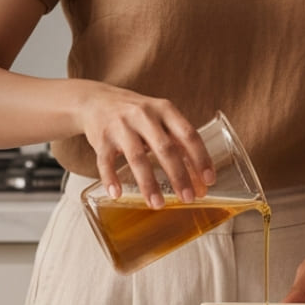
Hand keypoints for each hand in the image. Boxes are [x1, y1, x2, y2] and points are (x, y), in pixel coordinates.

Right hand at [76, 84, 215, 207]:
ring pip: (137, 157)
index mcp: (164, 109)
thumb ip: (177, 141)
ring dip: (148, 184)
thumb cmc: (136, 114)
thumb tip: (199, 177)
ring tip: (157, 204)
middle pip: (165, 148)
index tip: (209, 180)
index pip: (188, 134)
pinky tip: (117, 194)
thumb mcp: (159, 117)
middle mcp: (144, 115)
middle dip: (178, 176)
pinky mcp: (101, 138)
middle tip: (188, 198)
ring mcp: (121, 126)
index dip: (201, 158)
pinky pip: (106, 161)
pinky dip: (111, 179)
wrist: (96, 100)